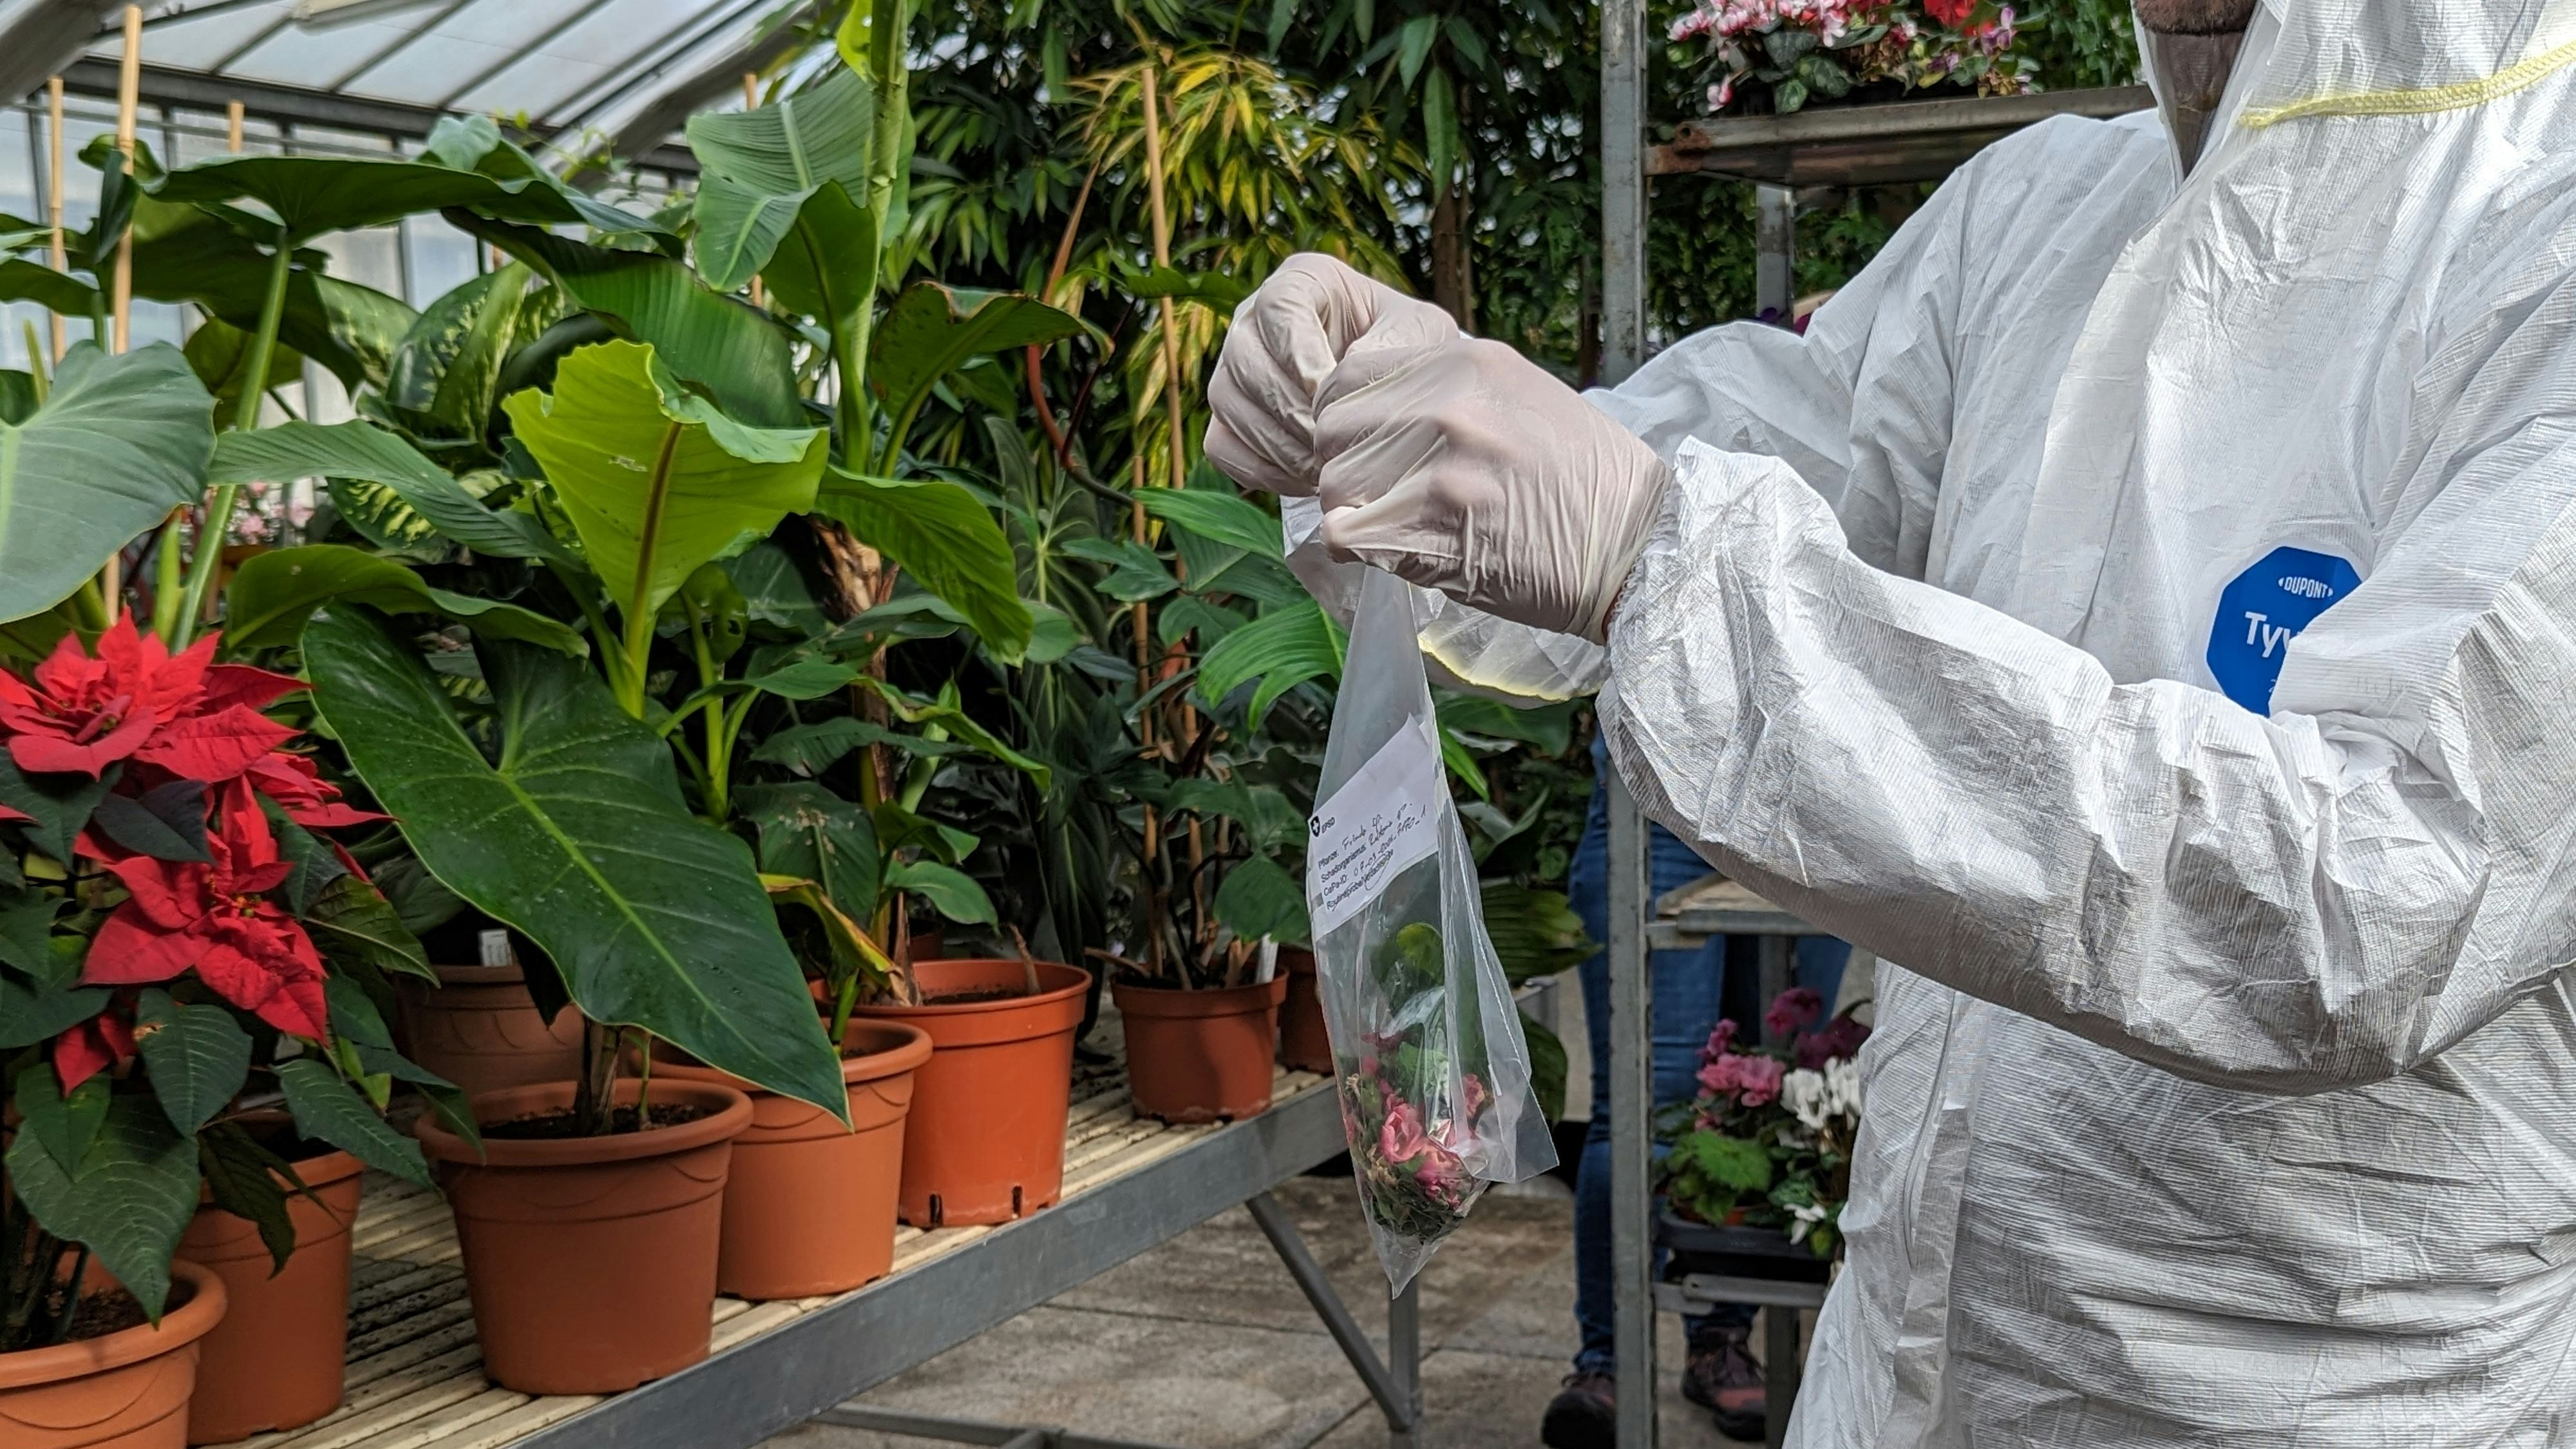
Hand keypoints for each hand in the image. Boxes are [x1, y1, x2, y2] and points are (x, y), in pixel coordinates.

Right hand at [1204, 253, 1455, 496]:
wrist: (1396, 386)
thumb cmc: (1406, 347)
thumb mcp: (1419, 332)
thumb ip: (1392, 343)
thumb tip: (1338, 381)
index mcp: (1302, 281)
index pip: (1279, 306)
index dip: (1298, 352)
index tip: (1328, 391)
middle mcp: (1254, 319)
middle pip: (1245, 360)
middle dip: (1290, 410)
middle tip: (1332, 445)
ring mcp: (1232, 369)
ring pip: (1229, 405)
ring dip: (1279, 444)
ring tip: (1327, 468)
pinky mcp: (1227, 417)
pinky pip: (1223, 446)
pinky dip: (1262, 469)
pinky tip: (1308, 479)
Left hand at [1312, 333, 1669, 642]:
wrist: (1638, 544)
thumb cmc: (1584, 482)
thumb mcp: (1521, 399)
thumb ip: (1449, 392)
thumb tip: (1381, 408)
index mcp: (1465, 360)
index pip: (1349, 374)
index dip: (1347, 418)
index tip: (1369, 449)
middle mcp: (1445, 400)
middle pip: (1331, 429)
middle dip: (1346, 466)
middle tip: (1381, 497)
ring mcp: (1437, 461)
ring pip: (1334, 483)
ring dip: (1353, 513)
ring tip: (1397, 529)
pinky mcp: (1432, 525)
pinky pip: (1344, 534)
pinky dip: (1356, 553)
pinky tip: (1392, 556)